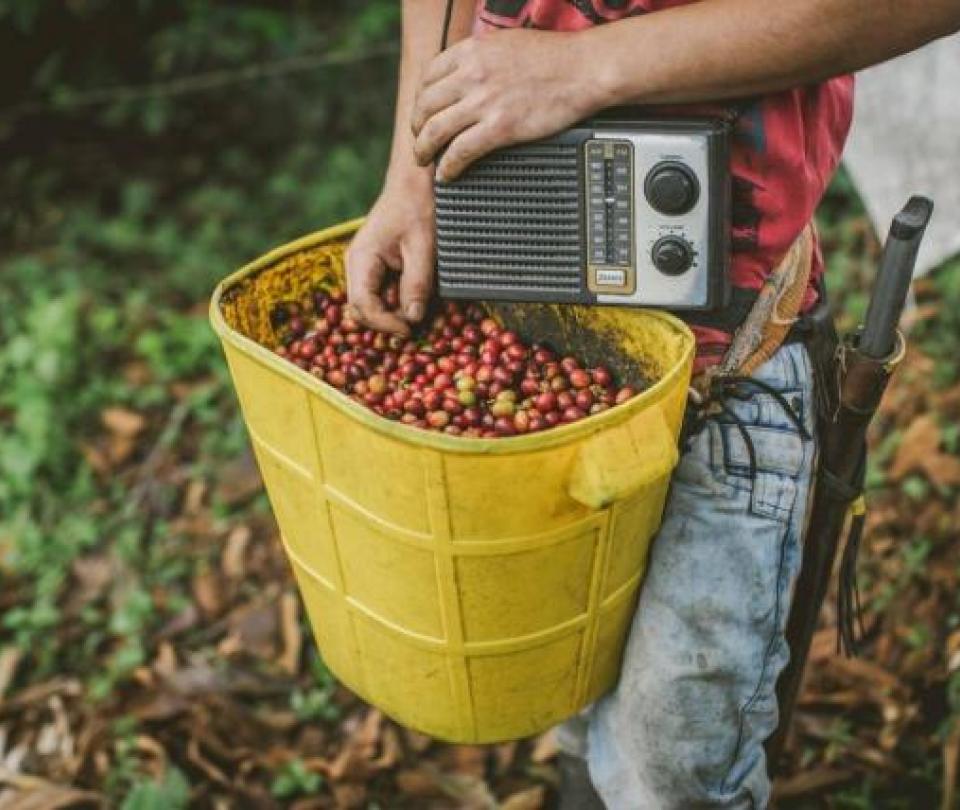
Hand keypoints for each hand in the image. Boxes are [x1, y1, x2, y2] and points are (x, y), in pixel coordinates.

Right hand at [345, 173, 434, 334]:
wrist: (418, 182)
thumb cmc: (419, 207)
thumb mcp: (423, 247)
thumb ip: (417, 283)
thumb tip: (412, 318)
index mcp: (361, 258)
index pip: (362, 305)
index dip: (384, 323)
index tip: (409, 331)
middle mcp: (357, 265)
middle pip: (362, 310)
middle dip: (387, 322)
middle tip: (416, 328)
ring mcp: (366, 267)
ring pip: (372, 305)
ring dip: (394, 314)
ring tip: (420, 314)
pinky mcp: (378, 268)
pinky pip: (383, 294)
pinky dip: (398, 302)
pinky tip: (417, 301)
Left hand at [411, 29, 602, 180]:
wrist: (584, 69)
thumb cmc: (555, 58)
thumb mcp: (508, 44)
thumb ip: (482, 58)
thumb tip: (468, 74)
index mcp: (473, 51)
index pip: (428, 76)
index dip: (420, 99)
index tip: (423, 113)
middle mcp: (472, 74)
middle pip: (425, 105)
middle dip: (416, 127)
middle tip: (419, 141)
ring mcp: (484, 101)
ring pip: (435, 130)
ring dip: (424, 149)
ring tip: (425, 161)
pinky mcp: (499, 127)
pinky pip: (460, 151)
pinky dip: (448, 166)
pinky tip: (448, 174)